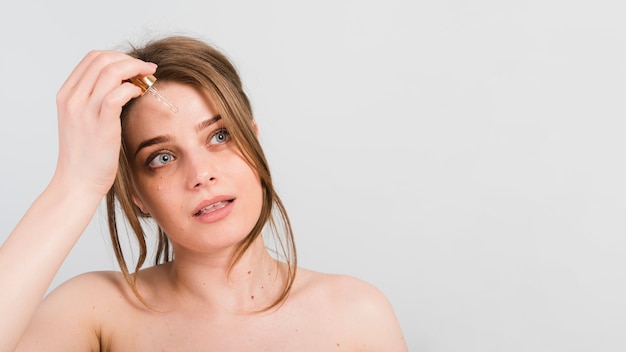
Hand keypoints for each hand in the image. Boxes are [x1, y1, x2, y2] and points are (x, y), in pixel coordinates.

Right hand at [52, 50, 156, 196]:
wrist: (77, 183)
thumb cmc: (86, 156)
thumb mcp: (83, 121)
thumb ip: (95, 101)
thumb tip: (122, 85)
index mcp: (66, 95)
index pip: (92, 58)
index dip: (118, 57)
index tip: (135, 66)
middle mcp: (72, 99)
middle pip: (102, 59)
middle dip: (129, 60)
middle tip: (146, 70)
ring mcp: (84, 110)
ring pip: (111, 71)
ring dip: (135, 70)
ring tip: (148, 78)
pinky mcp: (101, 124)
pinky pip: (118, 93)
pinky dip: (132, 88)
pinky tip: (139, 94)